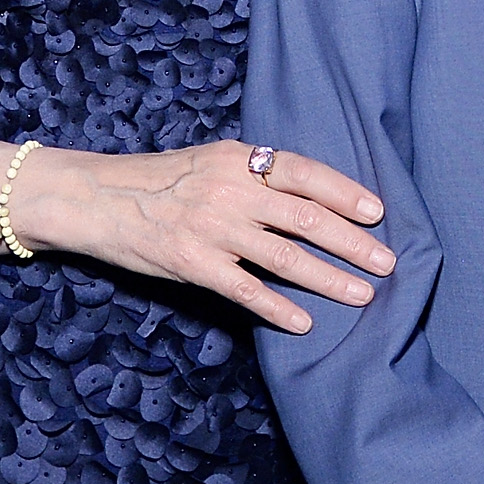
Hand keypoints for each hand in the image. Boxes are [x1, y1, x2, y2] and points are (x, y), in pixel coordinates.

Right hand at [25, 140, 392, 333]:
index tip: (378, 213)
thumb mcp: (212, 159)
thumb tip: (310, 194)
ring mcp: (213, 229)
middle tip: (387, 262)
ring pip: (286, 257)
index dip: (346, 193)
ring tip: (362, 294)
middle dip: (354, 243)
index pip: (306, 174)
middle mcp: (231, 191)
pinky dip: (279, 309)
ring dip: (330, 278)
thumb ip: (255, 173)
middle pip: (307, 218)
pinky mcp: (193, 265)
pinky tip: (305, 323)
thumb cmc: (160, 179)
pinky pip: (246, 291)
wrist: (97, 199)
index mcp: (239, 160)